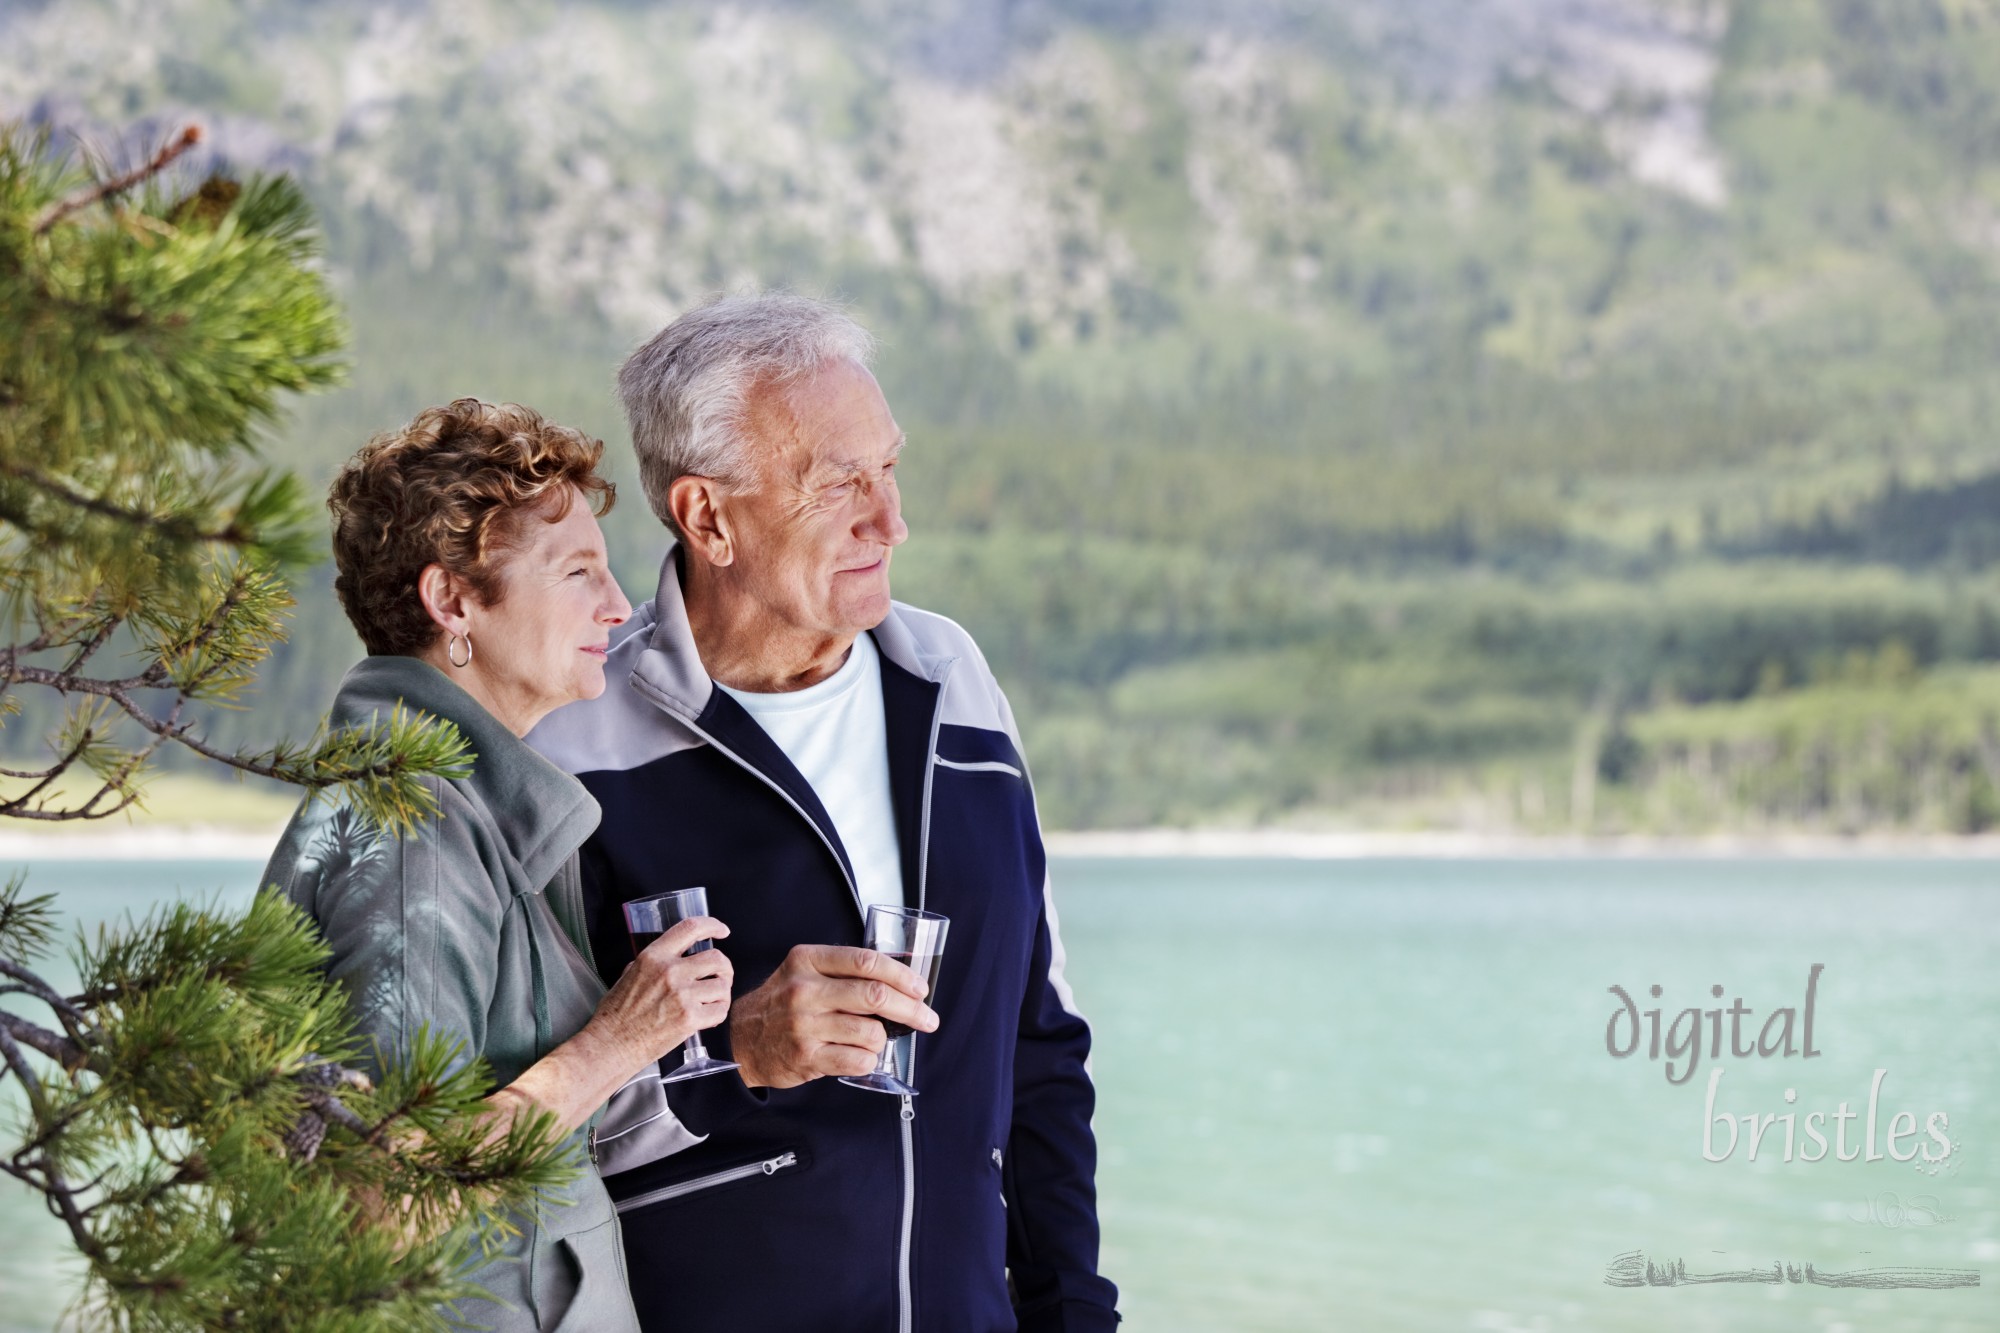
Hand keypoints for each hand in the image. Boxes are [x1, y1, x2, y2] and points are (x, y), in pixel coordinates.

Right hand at [589, 915, 733, 1064]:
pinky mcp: (689, 1019)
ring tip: (711, 1001)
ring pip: (722, 985)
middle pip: (717, 958)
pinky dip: (718, 1013)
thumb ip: (651, 964)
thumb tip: (668, 959)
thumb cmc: (615, 1015)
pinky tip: (708, 1017)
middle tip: (720, 977)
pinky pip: (720, 1010)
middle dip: (724, 968)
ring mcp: (681, 995)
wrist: (610, 1045)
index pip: (691, 928)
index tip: (721, 931)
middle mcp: (669, 971)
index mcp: (653, 957)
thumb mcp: (628, 975)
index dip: (712, 926)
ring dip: (722, 994)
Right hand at [729, 944, 938, 1088]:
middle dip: (912, 1009)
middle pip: (876, 995)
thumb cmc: (781, 1003)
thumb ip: (842, 970)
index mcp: (808, 961)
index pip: (866, 961)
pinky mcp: (806, 1057)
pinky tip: (863, 1055)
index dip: (901, 975)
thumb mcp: (803, 971)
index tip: (920, 988)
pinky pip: (858, 1060)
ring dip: (885, 1038)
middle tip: (927, 1018)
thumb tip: (898, 981)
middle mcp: (805, 991)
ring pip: (871, 1031)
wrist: (742, 1039)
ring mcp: (805, 1025)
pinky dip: (870, 1060)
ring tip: (878, 1038)